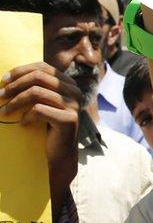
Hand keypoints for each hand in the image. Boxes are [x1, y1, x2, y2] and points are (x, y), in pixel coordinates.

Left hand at [1, 63, 80, 206]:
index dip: (21, 71)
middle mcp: (75, 92)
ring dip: (15, 101)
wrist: (59, 155)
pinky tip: (22, 124)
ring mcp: (74, 105)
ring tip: (4, 111)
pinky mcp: (69, 120)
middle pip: (39, 77)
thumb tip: (7, 77)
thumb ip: (35, 88)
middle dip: (15, 85)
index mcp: (69, 84)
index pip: (44, 67)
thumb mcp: (41, 103)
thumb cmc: (46, 128)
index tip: (4, 79)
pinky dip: (26, 116)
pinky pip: (39, 110)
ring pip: (36, 92)